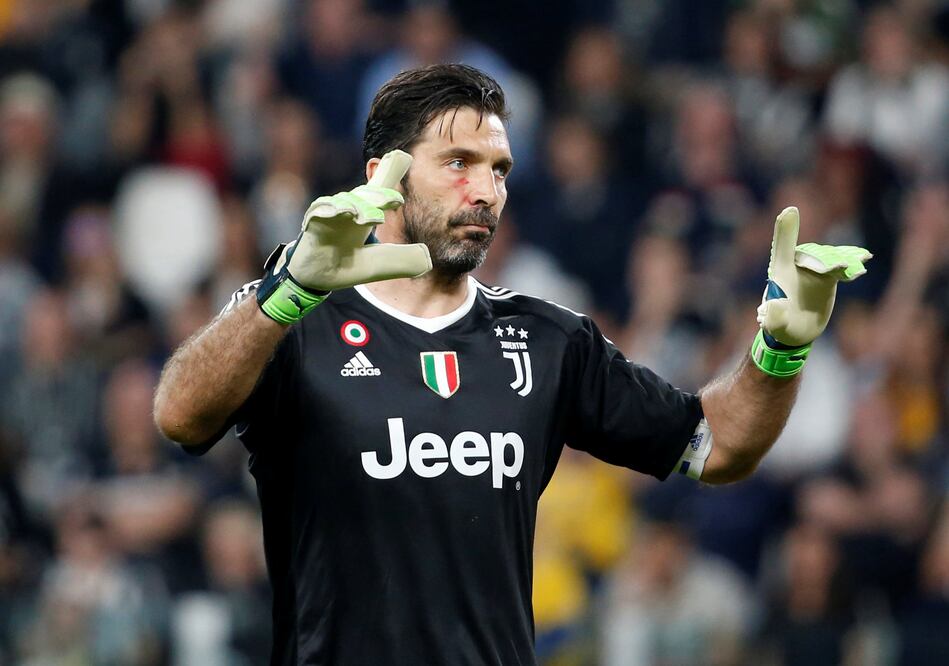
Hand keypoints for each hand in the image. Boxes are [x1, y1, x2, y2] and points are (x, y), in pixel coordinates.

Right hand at [257, 150, 431, 323]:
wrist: (317, 278)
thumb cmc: (347, 263)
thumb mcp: (379, 263)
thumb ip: (402, 259)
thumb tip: (427, 258)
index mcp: (366, 214)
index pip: (380, 193)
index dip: (390, 188)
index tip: (400, 197)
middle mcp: (349, 210)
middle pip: (365, 194)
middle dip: (380, 195)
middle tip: (395, 201)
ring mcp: (331, 214)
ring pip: (345, 201)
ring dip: (357, 205)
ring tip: (368, 217)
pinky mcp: (313, 223)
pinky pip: (319, 211)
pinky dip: (327, 209)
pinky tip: (337, 211)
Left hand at [757, 206, 871, 346]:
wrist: (793, 330)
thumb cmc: (779, 324)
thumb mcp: (773, 323)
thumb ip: (773, 316)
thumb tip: (774, 306)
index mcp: (779, 271)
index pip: (782, 246)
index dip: (786, 229)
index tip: (790, 210)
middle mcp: (798, 265)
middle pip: (814, 254)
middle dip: (827, 260)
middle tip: (842, 267)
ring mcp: (814, 269)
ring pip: (830, 258)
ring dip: (843, 259)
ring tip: (858, 263)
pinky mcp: (828, 277)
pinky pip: (841, 266)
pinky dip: (852, 261)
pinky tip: (865, 258)